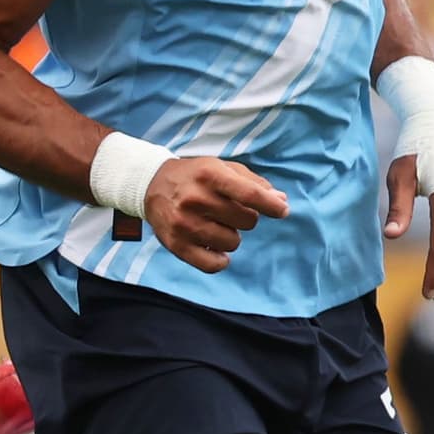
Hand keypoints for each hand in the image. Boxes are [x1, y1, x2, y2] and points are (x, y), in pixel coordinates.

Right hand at [147, 156, 288, 272]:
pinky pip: (213, 264)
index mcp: (210, 175)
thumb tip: (281, 201)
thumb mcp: (223, 168)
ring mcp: (184, 224)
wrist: (151, 184)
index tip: (283, 211)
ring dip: (232, 236)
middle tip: (230, 211)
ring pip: (233, 243)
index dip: (272, 206)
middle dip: (247, 218)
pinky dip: (220, 259)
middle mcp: (195, 199)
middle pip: (247, 221)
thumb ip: (254, 183)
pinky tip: (215, 248)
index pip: (250, 194)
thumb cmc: (196, 176)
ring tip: (217, 224)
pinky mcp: (176, 245)